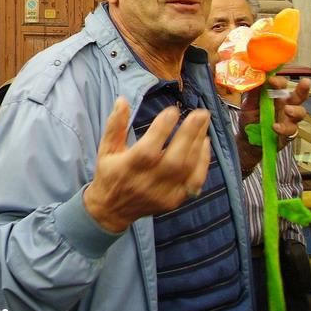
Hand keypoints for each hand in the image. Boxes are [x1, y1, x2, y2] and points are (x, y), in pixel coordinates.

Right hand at [83, 97, 211, 232]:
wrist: (112, 210)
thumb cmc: (109, 173)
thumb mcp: (106, 148)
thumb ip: (115, 125)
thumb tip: (123, 100)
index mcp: (129, 166)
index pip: (149, 147)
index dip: (162, 127)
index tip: (173, 110)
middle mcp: (148, 181)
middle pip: (175, 158)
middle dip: (190, 133)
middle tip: (200, 113)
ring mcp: (164, 193)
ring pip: (187, 169)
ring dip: (198, 144)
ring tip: (204, 123)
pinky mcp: (175, 200)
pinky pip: (194, 181)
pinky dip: (203, 162)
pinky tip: (204, 144)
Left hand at [238, 76, 309, 158]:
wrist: (247, 141)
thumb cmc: (249, 119)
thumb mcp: (247, 105)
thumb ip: (252, 93)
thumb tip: (255, 78)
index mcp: (275, 96)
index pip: (282, 85)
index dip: (279, 81)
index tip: (272, 80)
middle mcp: (285, 105)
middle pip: (298, 95)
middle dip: (303, 89)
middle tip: (305, 82)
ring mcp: (289, 119)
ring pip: (300, 112)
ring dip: (296, 110)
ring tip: (288, 110)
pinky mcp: (289, 132)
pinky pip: (291, 129)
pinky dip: (284, 128)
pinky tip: (275, 127)